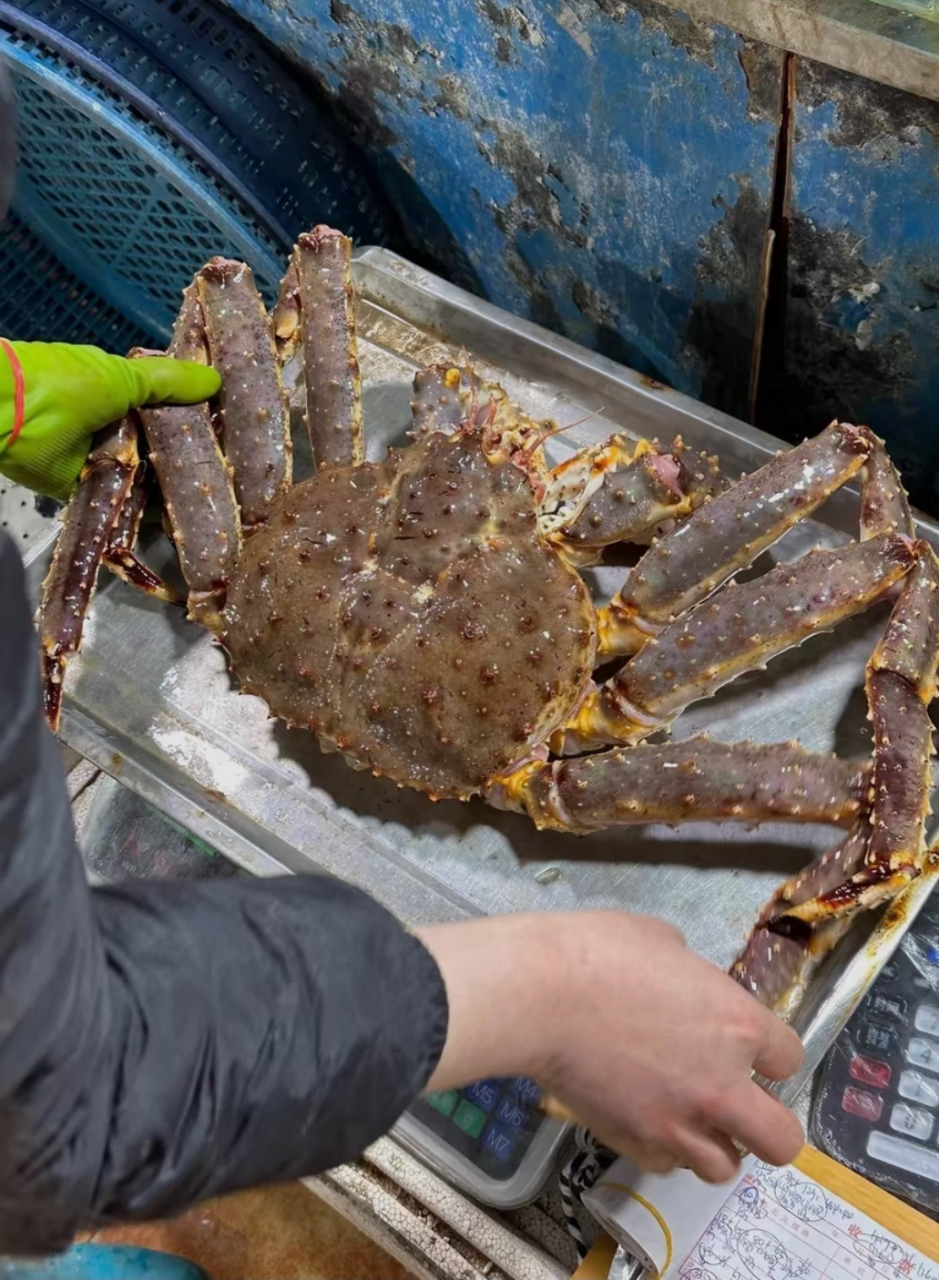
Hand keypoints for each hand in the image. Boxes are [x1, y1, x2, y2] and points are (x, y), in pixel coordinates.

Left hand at [0, 341, 220, 500]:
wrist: (6, 414)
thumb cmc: (65, 385)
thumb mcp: (125, 376)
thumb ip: (170, 381)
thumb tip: (216, 380)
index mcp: (118, 393)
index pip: (166, 408)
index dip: (195, 418)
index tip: (230, 431)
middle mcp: (112, 427)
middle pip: (159, 446)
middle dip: (189, 458)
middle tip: (229, 473)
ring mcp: (100, 460)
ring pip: (145, 477)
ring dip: (173, 488)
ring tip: (215, 499)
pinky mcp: (87, 491)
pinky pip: (123, 503)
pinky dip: (147, 512)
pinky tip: (181, 518)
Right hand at [417, 911, 803, 1183]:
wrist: (540, 994)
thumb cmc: (600, 951)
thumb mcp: (663, 941)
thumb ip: (692, 977)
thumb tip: (686, 988)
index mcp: (738, 1025)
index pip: (789, 1060)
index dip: (772, 1055)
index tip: (751, 1051)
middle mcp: (721, 1085)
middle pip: (781, 1140)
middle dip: (768, 1124)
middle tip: (739, 1103)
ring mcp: (678, 1123)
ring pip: (725, 1167)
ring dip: (715, 1143)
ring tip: (690, 1117)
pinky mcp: (634, 1142)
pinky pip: (667, 1166)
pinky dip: (665, 1150)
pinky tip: (648, 1121)